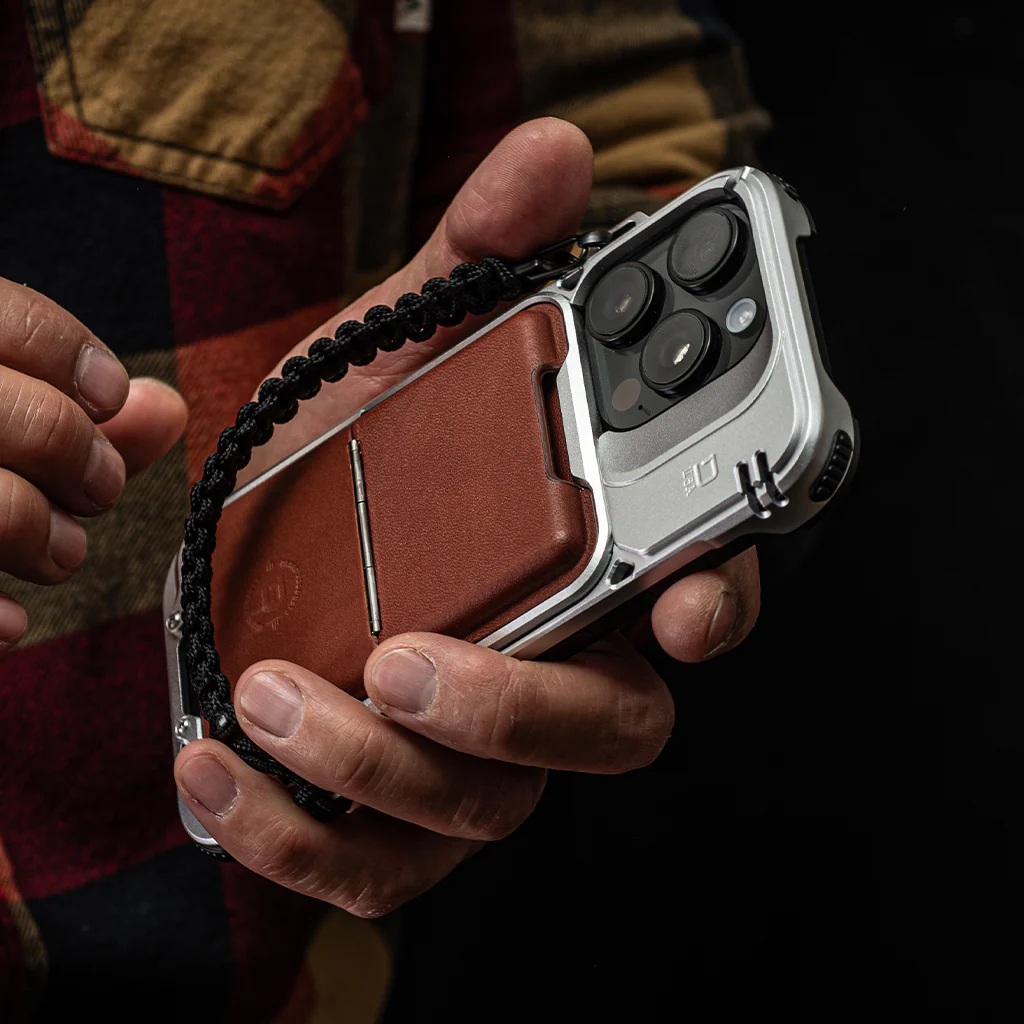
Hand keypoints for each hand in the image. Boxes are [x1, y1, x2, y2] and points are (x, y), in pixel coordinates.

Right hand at [0, 281, 186, 650]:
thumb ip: (70, 415)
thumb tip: (167, 408)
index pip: (1, 317)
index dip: (71, 357)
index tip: (108, 395)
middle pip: (18, 416)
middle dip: (76, 455)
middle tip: (97, 489)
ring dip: (36, 532)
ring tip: (59, 553)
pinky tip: (9, 624)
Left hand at [174, 118, 760, 915]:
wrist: (253, 544)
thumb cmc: (352, 449)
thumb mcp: (404, 345)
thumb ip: (480, 261)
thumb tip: (553, 158)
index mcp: (586, 557)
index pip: (697, 592)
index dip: (715, 606)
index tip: (683, 610)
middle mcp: (555, 664)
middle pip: (611, 728)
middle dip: (523, 707)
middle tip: (414, 658)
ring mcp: (477, 753)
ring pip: (492, 808)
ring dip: (386, 762)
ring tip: (282, 693)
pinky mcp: (393, 815)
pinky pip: (381, 867)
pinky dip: (302, 838)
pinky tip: (225, 766)